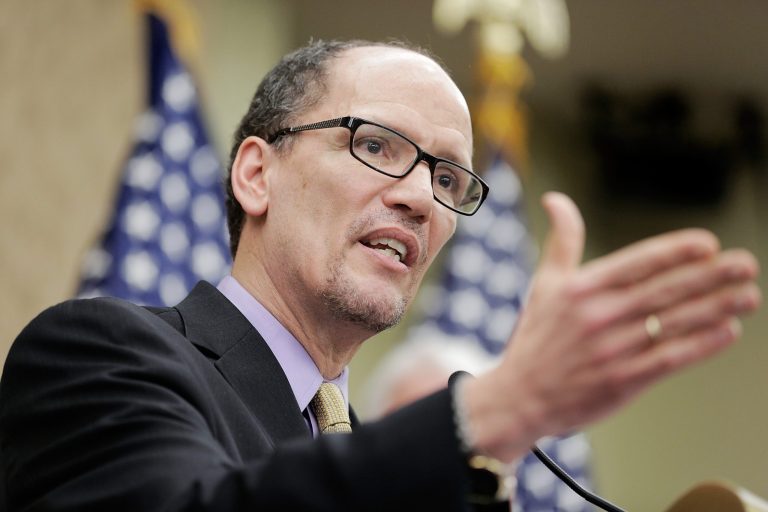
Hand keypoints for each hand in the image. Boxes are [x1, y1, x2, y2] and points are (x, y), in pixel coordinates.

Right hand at [465, 192, 760, 461]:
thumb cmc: (536, 338)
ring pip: (674, 322)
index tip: (707, 243)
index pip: (636, 263)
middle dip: (710, 276)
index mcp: (581, 289)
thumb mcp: (544, 284)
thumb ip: (561, 241)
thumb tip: (556, 199)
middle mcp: (599, 316)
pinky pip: (672, 357)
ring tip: (748, 294)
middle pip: (664, 290)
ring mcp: (614, 349)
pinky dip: (702, 344)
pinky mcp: (625, 380)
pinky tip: (727, 330)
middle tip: (745, 264)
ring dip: (716, 307)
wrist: (521, 396)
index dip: (675, 252)